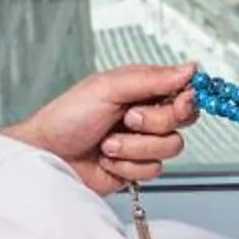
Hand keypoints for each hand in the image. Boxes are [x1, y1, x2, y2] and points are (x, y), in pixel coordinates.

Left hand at [5, 63, 195, 195]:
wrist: (47, 157)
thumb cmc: (67, 117)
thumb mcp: (108, 88)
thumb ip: (153, 79)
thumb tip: (191, 68)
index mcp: (143, 88)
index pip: (185, 90)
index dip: (187, 97)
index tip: (179, 100)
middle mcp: (147, 114)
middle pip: (184, 120)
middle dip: (153, 122)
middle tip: (126, 119)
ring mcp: (143, 143)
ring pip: (171, 147)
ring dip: (135, 147)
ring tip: (107, 143)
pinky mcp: (136, 169)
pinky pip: (154, 170)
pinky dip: (127, 167)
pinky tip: (107, 161)